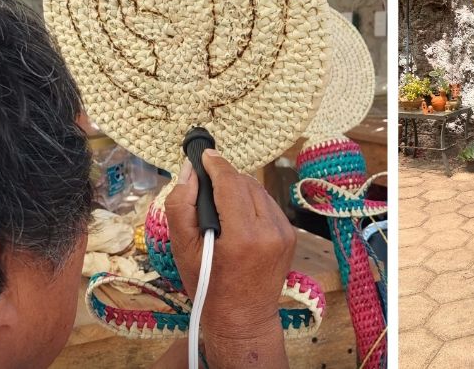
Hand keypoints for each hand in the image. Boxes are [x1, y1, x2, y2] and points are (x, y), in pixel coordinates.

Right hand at [164, 149, 295, 366]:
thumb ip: (182, 205)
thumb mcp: (183, 249)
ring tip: (219, 197)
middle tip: (205, 179)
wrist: (242, 319)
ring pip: (260, 191)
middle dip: (225, 177)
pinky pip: (269, 205)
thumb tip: (189, 171)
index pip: (231, 183)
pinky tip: (238, 212)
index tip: (203, 154)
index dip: (215, 164)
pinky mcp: (291, 236)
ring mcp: (285, 233)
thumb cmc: (208, 287)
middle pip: (246, 184)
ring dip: (239, 188)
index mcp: (243, 236)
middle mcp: (270, 231)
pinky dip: (252, 202)